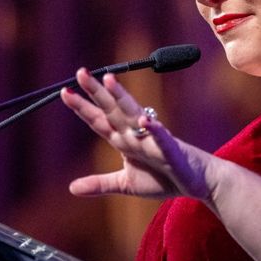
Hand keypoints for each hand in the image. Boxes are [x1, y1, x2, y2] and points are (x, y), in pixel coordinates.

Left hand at [59, 68, 215, 203]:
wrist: (197, 183)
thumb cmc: (163, 178)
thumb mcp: (125, 184)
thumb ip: (100, 184)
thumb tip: (71, 188)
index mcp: (123, 140)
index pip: (99, 120)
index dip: (82, 107)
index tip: (64, 91)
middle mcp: (135, 134)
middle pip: (112, 110)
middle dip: (97, 92)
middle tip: (80, 72)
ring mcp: (153, 139)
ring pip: (134, 115)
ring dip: (122, 98)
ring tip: (109, 80)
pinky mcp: (171, 150)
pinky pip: (161, 137)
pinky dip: (153, 129)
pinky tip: (144, 120)